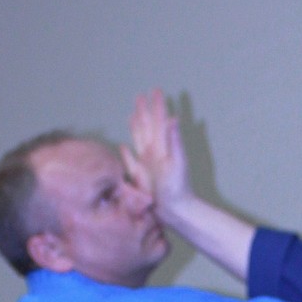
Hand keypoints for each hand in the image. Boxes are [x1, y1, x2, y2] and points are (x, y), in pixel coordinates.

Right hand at [126, 89, 189, 217]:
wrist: (176, 211)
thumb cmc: (178, 189)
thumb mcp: (177, 163)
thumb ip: (174, 141)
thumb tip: (173, 119)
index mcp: (162, 147)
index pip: (158, 121)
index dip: (156, 106)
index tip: (155, 90)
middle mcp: (153, 152)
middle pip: (146, 126)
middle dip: (144, 111)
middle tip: (141, 95)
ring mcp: (146, 163)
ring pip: (138, 139)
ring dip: (135, 127)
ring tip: (133, 115)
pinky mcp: (139, 176)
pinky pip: (130, 160)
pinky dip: (126, 153)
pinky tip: (123, 146)